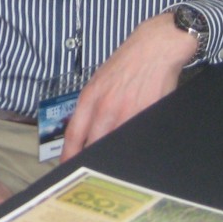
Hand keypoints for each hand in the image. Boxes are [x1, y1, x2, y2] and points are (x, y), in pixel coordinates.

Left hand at [60, 12, 197, 160]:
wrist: (155, 47)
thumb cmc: (127, 63)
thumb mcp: (99, 80)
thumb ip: (91, 104)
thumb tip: (86, 131)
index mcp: (90, 97)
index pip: (74, 134)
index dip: (69, 155)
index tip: (67, 167)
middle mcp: (106, 107)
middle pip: (93, 145)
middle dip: (91, 161)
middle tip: (90, 173)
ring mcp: (128, 112)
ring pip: (116, 144)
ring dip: (113, 157)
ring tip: (113, 167)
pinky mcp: (148, 114)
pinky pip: (137, 138)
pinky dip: (134, 147)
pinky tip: (134, 152)